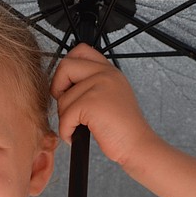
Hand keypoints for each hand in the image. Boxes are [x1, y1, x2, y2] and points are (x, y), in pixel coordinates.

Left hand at [50, 44, 156, 165]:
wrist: (137, 146)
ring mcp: (100, 86)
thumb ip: (93, 83)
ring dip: (65, 117)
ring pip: (62, 97)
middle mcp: (106, 74)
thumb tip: (63, 81)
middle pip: (65, 66)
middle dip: (58, 88)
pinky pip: (65, 116)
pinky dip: (66, 131)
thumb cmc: (123, 128)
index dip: (66, 67)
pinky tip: (76, 136)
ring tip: (81, 126)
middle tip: (68, 106)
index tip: (68, 85)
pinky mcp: (92, 103)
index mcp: (110, 71)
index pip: (80, 50)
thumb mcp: (111, 96)